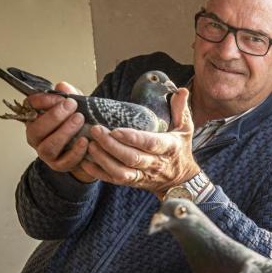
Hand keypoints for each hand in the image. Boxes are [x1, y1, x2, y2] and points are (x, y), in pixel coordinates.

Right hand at [25, 82, 93, 182]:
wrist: (92, 148)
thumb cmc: (81, 125)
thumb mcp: (78, 106)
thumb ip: (71, 95)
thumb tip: (62, 85)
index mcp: (37, 119)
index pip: (30, 108)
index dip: (43, 101)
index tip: (62, 97)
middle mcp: (37, 137)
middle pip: (37, 129)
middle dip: (54, 116)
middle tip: (72, 106)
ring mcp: (47, 153)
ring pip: (48, 146)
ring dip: (64, 132)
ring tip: (79, 120)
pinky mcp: (59, 165)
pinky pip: (64, 161)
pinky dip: (75, 151)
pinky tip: (85, 141)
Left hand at [80, 88, 199, 196]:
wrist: (181, 181)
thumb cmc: (180, 150)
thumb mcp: (185, 129)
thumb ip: (180, 109)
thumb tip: (181, 90)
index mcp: (169, 148)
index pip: (151, 144)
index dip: (133, 138)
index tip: (116, 130)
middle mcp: (156, 163)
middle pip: (131, 158)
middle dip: (111, 145)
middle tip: (95, 130)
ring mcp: (144, 175)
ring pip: (121, 172)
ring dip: (103, 159)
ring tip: (89, 144)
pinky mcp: (134, 183)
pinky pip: (115, 181)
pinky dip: (99, 173)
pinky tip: (86, 162)